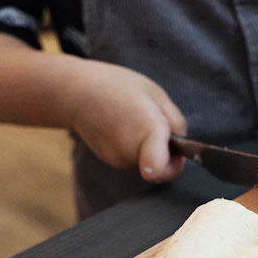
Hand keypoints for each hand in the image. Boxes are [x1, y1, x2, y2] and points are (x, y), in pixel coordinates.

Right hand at [68, 60, 186, 182]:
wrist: (75, 93)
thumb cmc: (118, 87)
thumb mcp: (157, 95)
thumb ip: (176, 123)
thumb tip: (181, 147)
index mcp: (147, 132)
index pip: (161, 170)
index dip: (176, 166)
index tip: (179, 153)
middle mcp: (131, 153)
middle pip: (163, 167)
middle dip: (168, 152)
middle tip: (157, 124)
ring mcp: (118, 160)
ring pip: (150, 163)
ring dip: (152, 149)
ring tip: (138, 121)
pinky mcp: (111, 161)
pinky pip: (135, 160)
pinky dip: (137, 148)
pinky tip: (126, 127)